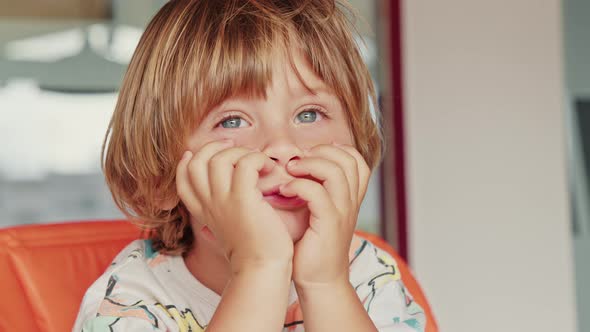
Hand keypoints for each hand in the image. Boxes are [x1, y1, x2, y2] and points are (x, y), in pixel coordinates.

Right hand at [176, 139, 293, 274]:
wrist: (261, 269)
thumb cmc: (253, 250)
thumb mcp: (228, 229)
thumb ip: (221, 214)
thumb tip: (219, 206)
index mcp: (204, 211)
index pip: (183, 178)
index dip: (187, 161)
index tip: (200, 153)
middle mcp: (209, 204)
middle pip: (196, 162)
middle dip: (214, 148)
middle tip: (235, 149)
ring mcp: (223, 201)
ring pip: (219, 159)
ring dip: (240, 152)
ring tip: (257, 161)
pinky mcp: (243, 200)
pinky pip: (246, 164)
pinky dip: (258, 159)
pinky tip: (269, 168)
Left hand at [280, 143, 370, 287]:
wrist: (319, 281)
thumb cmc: (312, 246)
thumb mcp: (318, 213)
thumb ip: (315, 190)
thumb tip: (293, 165)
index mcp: (350, 197)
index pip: (356, 159)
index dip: (334, 150)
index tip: (309, 155)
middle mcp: (351, 201)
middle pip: (348, 159)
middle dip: (320, 151)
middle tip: (296, 162)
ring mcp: (343, 212)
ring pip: (336, 172)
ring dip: (309, 164)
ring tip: (289, 171)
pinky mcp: (330, 224)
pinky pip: (319, 194)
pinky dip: (299, 186)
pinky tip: (284, 191)